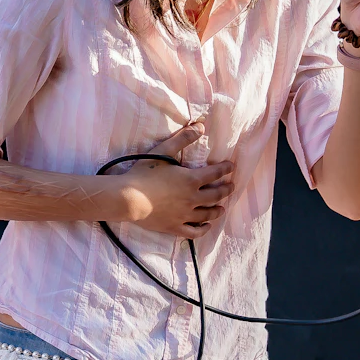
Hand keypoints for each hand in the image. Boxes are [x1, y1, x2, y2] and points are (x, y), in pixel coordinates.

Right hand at [113, 121, 235, 238]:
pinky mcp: (174, 227)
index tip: (231, 167)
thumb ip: (183, 138)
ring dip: (217, 210)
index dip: (225, 169)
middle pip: (215, 195)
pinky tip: (206, 226)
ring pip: (207, 214)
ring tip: (222, 209)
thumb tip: (201, 126)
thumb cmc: (144, 173)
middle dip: (226, 190)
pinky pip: (194, 232)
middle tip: (231, 187)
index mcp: (191, 180)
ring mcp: (184, 215)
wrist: (128, 198)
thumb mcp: (163, 151)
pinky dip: (203, 229)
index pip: (215, 173)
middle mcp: (192, 198)